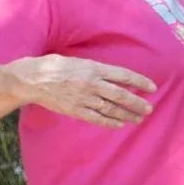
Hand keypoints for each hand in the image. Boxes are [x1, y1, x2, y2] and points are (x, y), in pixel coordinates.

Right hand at [9, 55, 154, 128]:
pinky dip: (109, 122)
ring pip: (111, 109)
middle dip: (137, 103)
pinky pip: (96, 118)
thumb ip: (94, 68)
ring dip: (127, 115)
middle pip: (121, 95)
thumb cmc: (52, 65)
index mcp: (93, 68)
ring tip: (138, 118)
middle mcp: (92, 84)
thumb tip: (110, 74)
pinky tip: (120, 124)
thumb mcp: (77, 60)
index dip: (140, 82)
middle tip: (149, 108)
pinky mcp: (75, 110)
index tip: (152, 87)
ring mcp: (84, 98)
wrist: (31, 79)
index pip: (123, 75)